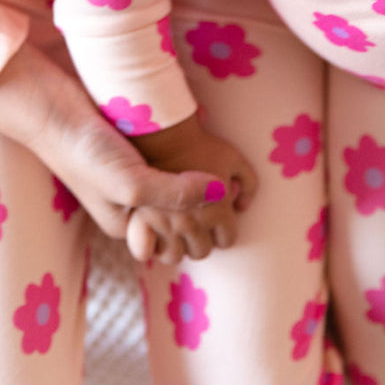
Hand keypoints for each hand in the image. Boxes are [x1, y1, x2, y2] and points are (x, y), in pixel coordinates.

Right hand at [0, 43, 227, 256]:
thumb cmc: (85, 153)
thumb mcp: (131, 184)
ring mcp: (130, 173)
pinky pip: (164, 153)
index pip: (175, 231)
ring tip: (203, 153)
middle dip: (195, 193)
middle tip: (216, 174)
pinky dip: (178, 149)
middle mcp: (128, 202)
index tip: (218, 196)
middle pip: (176, 206)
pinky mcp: (130, 146)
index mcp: (126, 223)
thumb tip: (221, 192)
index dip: (199, 216)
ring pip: (173, 178)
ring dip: (188, 168)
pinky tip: (187, 135)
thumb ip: (175, 193)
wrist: (51, 107)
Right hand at [126, 114, 257, 265]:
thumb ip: (248, 182)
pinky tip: (152, 232)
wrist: (153, 128)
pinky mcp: (136, 222)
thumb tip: (242, 207)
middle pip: (201, 251)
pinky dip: (149, 245)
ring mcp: (162, 225)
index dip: (224, 229)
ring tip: (174, 228)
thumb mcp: (233, 154)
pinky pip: (146, 251)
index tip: (217, 218)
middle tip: (196, 221)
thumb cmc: (197, 140)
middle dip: (201, 238)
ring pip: (174, 256)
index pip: (227, 240)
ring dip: (175, 245)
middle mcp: (191, 223)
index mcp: (218, 211)